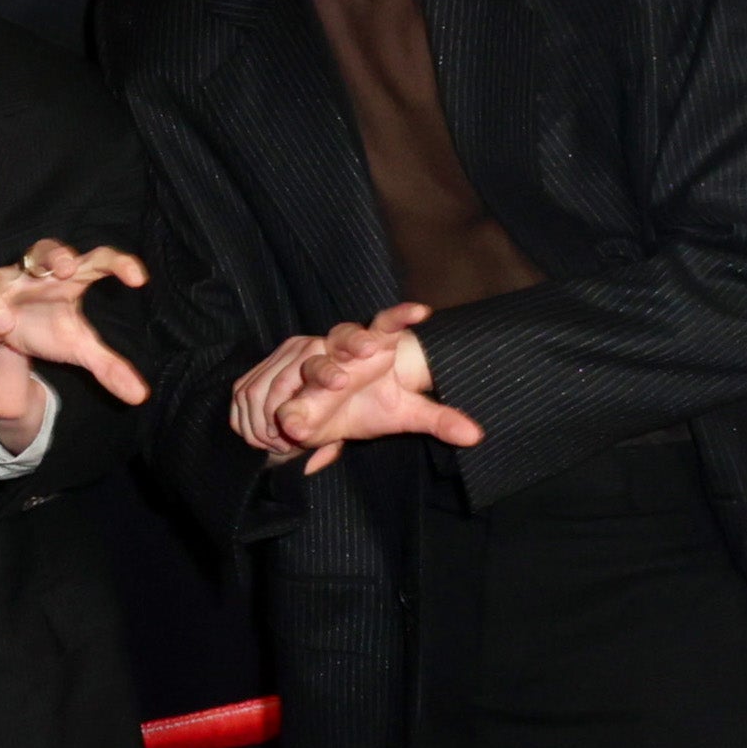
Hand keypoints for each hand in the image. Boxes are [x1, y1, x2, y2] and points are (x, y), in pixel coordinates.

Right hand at [0, 240, 151, 405]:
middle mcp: (31, 275)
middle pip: (43, 250)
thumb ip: (107, 367)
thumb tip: (140, 397)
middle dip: (53, 256)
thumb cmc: (41, 324)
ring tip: (3, 327)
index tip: (138, 280)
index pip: (97, 260)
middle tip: (65, 271)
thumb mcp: (75, 345)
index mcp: (66, 278)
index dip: (118, 264)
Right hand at [247, 305, 483, 473]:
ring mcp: (302, 356)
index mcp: (372, 346)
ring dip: (306, 384)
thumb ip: (437, 420)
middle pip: (338, 342)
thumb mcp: (402, 414)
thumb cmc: (369, 403)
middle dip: (344, 352)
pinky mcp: (277, 373)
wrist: (324, 404)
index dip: (401, 316)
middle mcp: (335, 344)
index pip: (386, 324)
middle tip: (351, 369)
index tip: (421, 311)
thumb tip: (477, 436)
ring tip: (311, 410)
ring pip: (301, 367)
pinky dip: (271, 409)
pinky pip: (268, 389)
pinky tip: (278, 429)